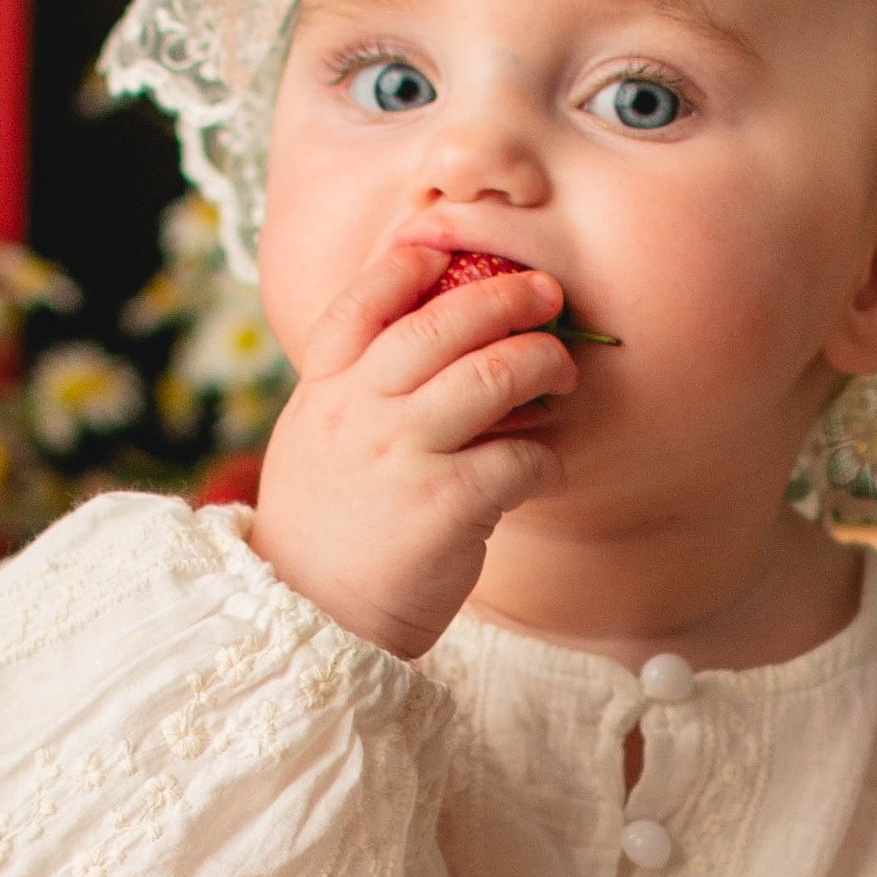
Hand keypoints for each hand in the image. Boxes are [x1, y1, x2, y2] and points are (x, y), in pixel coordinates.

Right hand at [252, 244, 575, 654]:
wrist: (314, 619)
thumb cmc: (326, 531)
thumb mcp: (315, 443)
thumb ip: (354, 392)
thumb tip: (416, 345)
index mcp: (325, 389)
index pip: (363, 301)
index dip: (411, 266)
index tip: (450, 257)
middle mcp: (360, 410)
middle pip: (445, 323)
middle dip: (509, 299)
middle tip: (548, 298)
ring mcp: (403, 454)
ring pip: (493, 375)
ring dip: (543, 365)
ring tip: (562, 376)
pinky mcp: (446, 506)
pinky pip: (519, 457)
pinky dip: (547, 459)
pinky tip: (547, 471)